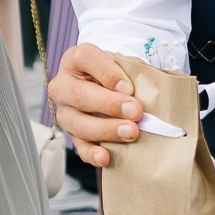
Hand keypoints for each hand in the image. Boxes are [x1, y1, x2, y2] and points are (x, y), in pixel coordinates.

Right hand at [48, 40, 144, 167]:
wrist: (108, 89)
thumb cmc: (117, 75)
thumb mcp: (124, 66)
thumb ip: (133, 73)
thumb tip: (150, 93)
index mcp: (76, 59)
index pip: (85, 58)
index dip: (107, 72)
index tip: (128, 87)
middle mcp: (64, 85)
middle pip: (78, 94)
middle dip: (109, 104)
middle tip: (135, 111)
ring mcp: (65, 111)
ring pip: (77, 122)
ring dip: (106, 129)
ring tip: (131, 132)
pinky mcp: (72, 134)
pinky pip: (78, 145)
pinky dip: (92, 153)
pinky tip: (106, 156)